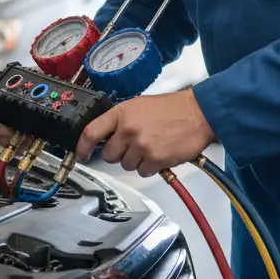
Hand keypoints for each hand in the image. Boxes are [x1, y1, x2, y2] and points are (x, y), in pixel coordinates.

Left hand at [76, 89, 216, 176]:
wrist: (197, 113)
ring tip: (151, 145)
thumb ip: (120, 120)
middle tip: (134, 145)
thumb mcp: (139, 105)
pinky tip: (159, 153)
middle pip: (109, 155)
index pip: (92, 132)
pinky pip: (142, 172)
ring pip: (126, 165)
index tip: (82, 154)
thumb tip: (105, 136)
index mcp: (122, 113)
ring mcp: (141, 146)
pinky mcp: (155, 159)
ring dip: (136, 160)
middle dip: (119, 154)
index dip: (83, 147)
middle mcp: (128, 130)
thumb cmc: (170, 108)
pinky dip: (150, 167)